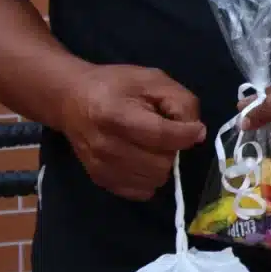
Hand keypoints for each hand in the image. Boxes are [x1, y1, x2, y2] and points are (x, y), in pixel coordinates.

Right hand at [59, 65, 207, 201]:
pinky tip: (145, 159)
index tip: (196, 129)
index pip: (160, 135)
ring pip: (153, 180)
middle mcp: (105, 146)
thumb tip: (197, 133)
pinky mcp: (99, 180)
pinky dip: (149, 178)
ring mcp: (100, 167)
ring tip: (154, 146)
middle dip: (173, 149)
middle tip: (168, 134)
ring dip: (162, 165)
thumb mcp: (154, 79)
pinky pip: (139, 192)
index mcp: (116, 115)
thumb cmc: (117, 85)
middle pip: (160, 163)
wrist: (72, 100)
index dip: (186, 134)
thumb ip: (181, 102)